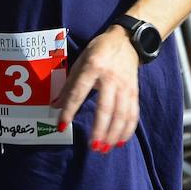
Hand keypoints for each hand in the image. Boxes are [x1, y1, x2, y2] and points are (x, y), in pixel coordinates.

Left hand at [54, 27, 140, 150]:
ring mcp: (124, 85)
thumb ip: (70, 83)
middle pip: (105, 108)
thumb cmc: (99, 50)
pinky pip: (132, 114)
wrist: (127, 40)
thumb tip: (56, 105)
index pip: (78, 92)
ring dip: (113, 134)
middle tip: (92, 146)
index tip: (61, 126)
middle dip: (99, 129)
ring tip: (104, 148)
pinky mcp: (134, 91)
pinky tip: (119, 141)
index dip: (69, 110)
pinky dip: (127, 130)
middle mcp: (110, 78)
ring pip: (121, 115)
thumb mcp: (81, 60)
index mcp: (93, 66)